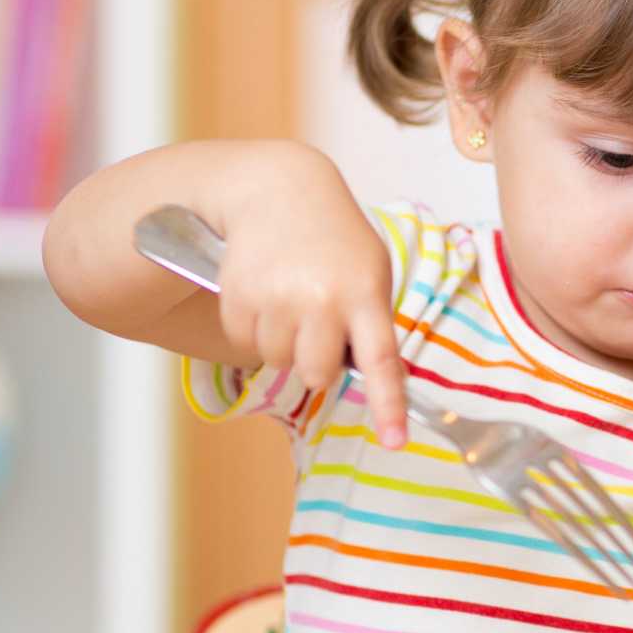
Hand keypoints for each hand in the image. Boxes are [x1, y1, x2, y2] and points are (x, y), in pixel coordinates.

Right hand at [213, 146, 407, 446]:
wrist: (279, 190)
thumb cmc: (335, 240)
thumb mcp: (369, 270)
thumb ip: (371, 320)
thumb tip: (368, 376)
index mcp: (364, 293)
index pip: (381, 361)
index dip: (388, 407)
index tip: (394, 442)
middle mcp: (321, 300)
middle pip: (316, 374)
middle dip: (316, 360)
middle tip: (317, 323)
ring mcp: (276, 298)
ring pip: (278, 362)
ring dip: (283, 341)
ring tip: (290, 297)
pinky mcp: (238, 295)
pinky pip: (244, 343)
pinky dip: (253, 327)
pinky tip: (264, 292)